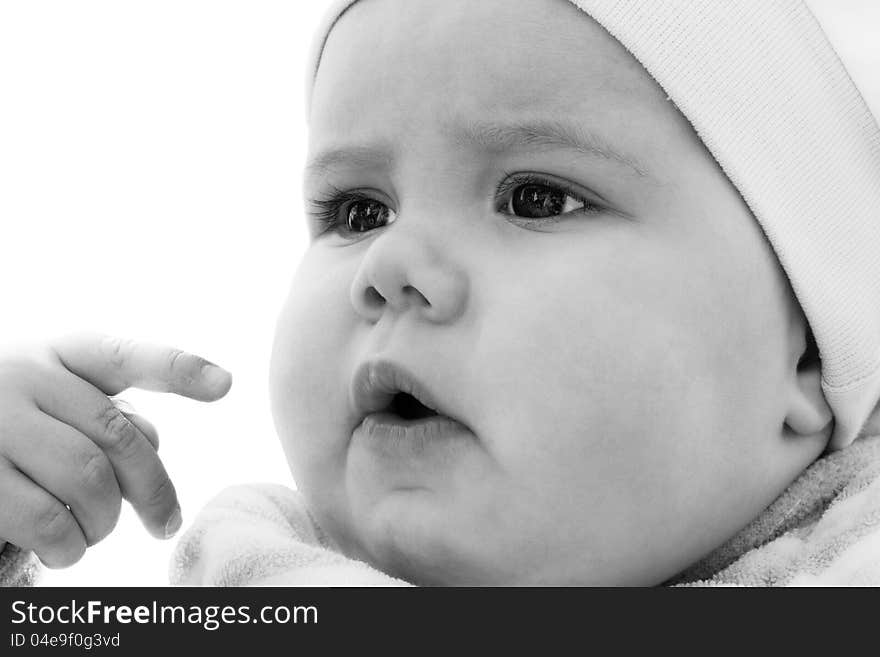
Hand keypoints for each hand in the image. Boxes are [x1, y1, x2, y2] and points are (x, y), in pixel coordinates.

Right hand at [0, 332, 231, 567]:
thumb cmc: (20, 422)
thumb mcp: (60, 400)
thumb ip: (109, 413)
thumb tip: (152, 444)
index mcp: (60, 353)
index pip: (126, 356)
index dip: (179, 369)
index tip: (225, 384)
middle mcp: (25, 377)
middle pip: (120, 437)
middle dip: (154, 489)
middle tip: (166, 523)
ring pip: (88, 481)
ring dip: (105, 520)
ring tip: (97, 530)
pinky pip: (46, 520)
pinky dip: (70, 545)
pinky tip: (66, 548)